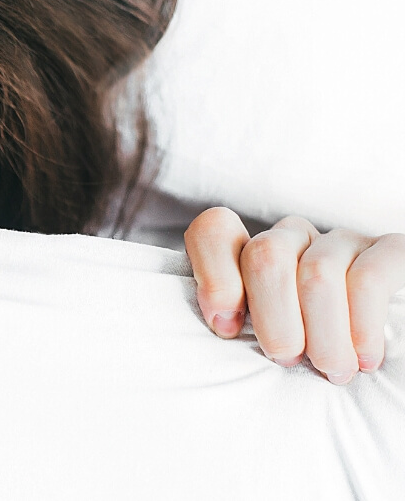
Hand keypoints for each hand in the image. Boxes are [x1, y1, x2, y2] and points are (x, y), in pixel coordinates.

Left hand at [185, 207, 404, 384]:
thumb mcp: (264, 341)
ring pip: (316, 273)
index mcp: (252, 253)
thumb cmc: (309, 356)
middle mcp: (295, 238)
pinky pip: (368, 279)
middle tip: (287, 359)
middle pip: (265, 255)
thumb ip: (235, 324)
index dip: (214, 276)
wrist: (386, 355)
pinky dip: (362, 326)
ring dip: (322, 334)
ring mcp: (342, 241)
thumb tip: (222, 325)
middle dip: (273, 318)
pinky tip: (365, 358)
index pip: (214, 230)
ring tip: (333, 370)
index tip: (228, 328)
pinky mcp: (390, 250)